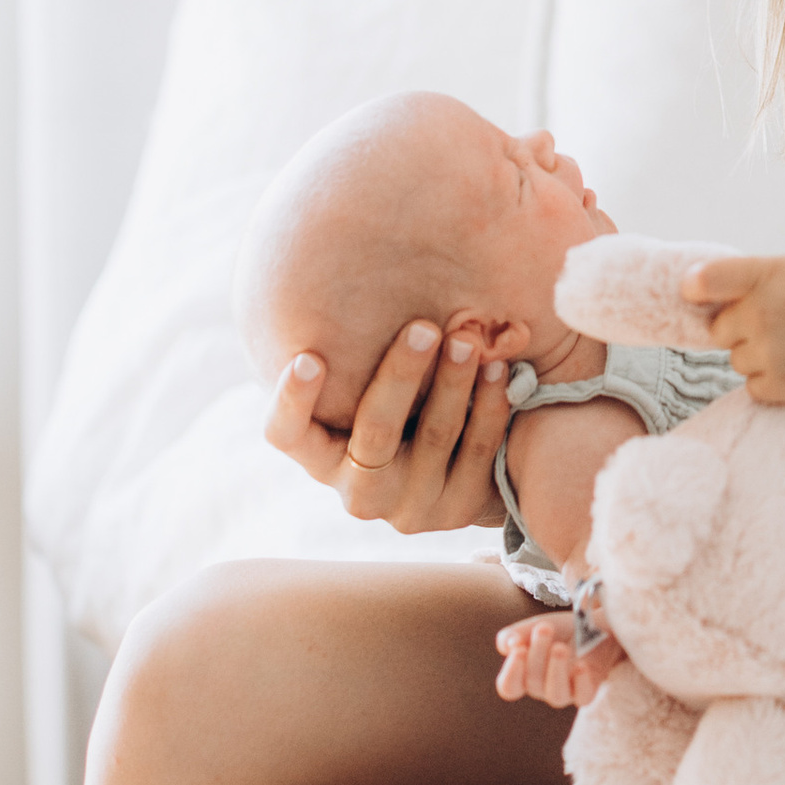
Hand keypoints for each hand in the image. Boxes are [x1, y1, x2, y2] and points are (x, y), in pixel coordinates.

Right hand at [263, 323, 513, 533]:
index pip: (287, 435)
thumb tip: (356, 275)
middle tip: (424, 327)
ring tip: (467, 339)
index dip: (292, 401)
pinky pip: (476, 449)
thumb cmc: (404, 412)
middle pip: (375, 430)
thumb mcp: (372, 397)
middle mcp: (359, 491)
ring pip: (433, 436)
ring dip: (453, 382)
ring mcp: (410, 505)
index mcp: (323, 457)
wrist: (469, 474)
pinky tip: (497, 369)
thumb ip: (359, 364)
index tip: (308, 357)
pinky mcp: (459, 508)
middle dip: (400, 374)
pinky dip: (488, 405)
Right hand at [494, 611, 624, 710]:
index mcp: (525, 676)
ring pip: (555, 695)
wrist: (596, 627)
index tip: (518, 646)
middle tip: (545, 627)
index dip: (511, 672)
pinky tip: (581, 665)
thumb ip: (514, 635)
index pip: (509, 687)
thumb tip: (508, 645)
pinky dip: (581, 682)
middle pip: (533, 682)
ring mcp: (566, 692)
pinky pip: (583, 696)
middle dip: (537, 653)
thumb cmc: (560, 630)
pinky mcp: (588, 690)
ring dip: (556, 670)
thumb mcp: (534, 626)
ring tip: (560, 647)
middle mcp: (543, 688)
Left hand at [682, 253, 784, 406]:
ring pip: (736, 359)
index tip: (696, 294)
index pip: (705, 280)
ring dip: (758, 356)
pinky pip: (752, 386)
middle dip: (741, 328)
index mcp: (768, 274)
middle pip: (719, 329)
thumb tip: (717, 297)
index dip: (695, 289)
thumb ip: (760, 278)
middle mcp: (760, 313)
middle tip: (782, 323)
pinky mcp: (777, 386)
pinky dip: (771, 381)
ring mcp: (767, 352)